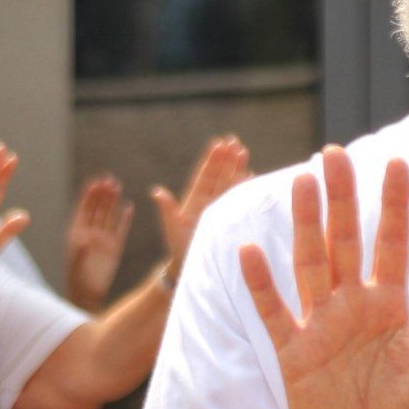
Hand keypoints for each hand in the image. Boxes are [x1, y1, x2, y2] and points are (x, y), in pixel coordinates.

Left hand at [65, 174, 132, 310]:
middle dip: (101, 194)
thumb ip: (81, 253)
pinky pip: (121, 229)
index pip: (83, 210)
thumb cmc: (78, 281)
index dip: (88, 196)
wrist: (89, 295)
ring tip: (116, 184)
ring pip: (109, 215)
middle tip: (107, 178)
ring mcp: (104, 239)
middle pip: (97, 209)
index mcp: (77, 234)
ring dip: (112, 201)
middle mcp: (90, 233)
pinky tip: (128, 206)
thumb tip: (86, 240)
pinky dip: (124, 218)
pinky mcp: (115, 247)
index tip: (93, 182)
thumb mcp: (76, 266)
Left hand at [154, 135, 251, 276]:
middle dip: (226, 158)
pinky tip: (253, 175)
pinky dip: (246, 187)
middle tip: (234, 140)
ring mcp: (221, 209)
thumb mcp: (172, 228)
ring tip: (244, 151)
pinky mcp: (232, 218)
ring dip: (238, 167)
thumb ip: (167, 210)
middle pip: (219, 175)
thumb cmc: (179, 249)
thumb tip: (156, 191)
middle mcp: (209, 201)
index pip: (204, 176)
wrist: (192, 268)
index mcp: (194, 200)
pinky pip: (240, 200)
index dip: (211, 160)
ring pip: (231, 184)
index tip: (218, 142)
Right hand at [239, 148, 408, 408]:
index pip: (392, 245)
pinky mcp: (293, 350)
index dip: (393, 206)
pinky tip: (249, 251)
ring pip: (310, 264)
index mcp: (389, 306)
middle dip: (341, 199)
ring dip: (305, 225)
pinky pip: (274, 312)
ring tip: (302, 183)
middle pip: (345, 241)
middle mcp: (353, 305)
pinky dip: (261, 285)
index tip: (396, 163)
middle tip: (333, 152)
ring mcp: (320, 324)